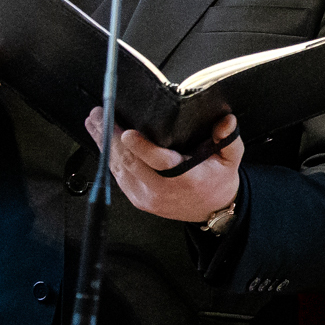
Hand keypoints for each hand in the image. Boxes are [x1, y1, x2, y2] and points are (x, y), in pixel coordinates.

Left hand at [86, 108, 241, 224]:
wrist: (211, 210)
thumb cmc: (218, 180)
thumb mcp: (231, 159)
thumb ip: (229, 139)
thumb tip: (226, 121)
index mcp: (185, 179)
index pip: (161, 163)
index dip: (142, 148)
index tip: (128, 133)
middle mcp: (162, 190)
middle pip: (130, 163)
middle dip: (110, 137)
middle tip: (99, 114)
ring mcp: (146, 197)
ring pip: (118, 169)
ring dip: (103, 144)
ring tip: (94, 122)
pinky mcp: (137, 199)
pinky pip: (118, 176)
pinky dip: (108, 156)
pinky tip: (101, 140)